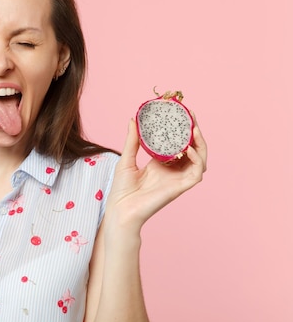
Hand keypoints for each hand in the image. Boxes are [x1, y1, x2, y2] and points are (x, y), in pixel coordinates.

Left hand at [105, 115, 207, 233]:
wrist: (121, 209)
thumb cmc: (122, 189)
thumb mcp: (126, 159)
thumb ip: (132, 140)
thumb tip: (133, 119)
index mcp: (161, 164)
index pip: (178, 143)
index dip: (182, 130)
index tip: (182, 113)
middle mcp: (173, 170)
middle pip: (192, 149)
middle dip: (194, 133)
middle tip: (192, 116)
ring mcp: (178, 179)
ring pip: (200, 159)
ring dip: (200, 144)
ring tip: (194, 129)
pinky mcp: (181, 188)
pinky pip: (197, 173)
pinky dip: (196, 159)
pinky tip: (188, 148)